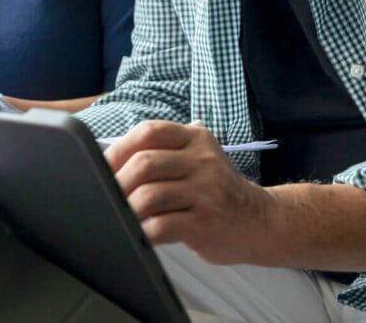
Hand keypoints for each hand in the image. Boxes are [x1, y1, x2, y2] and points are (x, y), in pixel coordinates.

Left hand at [106, 120, 274, 263]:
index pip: (149, 132)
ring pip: (148, 196)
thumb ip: (165, 150)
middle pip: (144, 164)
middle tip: (106, 196)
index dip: (119, 148)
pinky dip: (142, 231)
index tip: (103, 166)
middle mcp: (203, 160)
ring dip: (126, 209)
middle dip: (117, 182)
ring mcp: (206, 191)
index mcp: (196, 138)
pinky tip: (139, 233)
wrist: (262, 221)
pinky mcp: (205, 223)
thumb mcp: (200, 157)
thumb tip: (110, 155)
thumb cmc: (219, 191)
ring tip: (120, 216)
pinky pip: (161, 226)